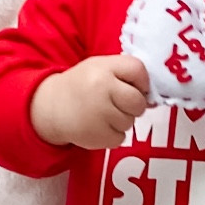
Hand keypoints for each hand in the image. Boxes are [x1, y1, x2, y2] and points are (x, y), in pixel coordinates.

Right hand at [30, 53, 149, 148]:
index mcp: (103, 68)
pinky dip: (113, 134)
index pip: (138, 70)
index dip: (142, 81)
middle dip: (134, 105)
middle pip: (138, 101)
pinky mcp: (97, 135)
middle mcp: (102, 89)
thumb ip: (126, 75)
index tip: (135, 87)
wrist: (51, 107)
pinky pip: (120, 137)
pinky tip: (98, 125)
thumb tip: (153, 98)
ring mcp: (99, 114)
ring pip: (130, 121)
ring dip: (121, 120)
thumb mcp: (100, 68)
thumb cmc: (82, 86)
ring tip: (102, 113)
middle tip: (118, 104)